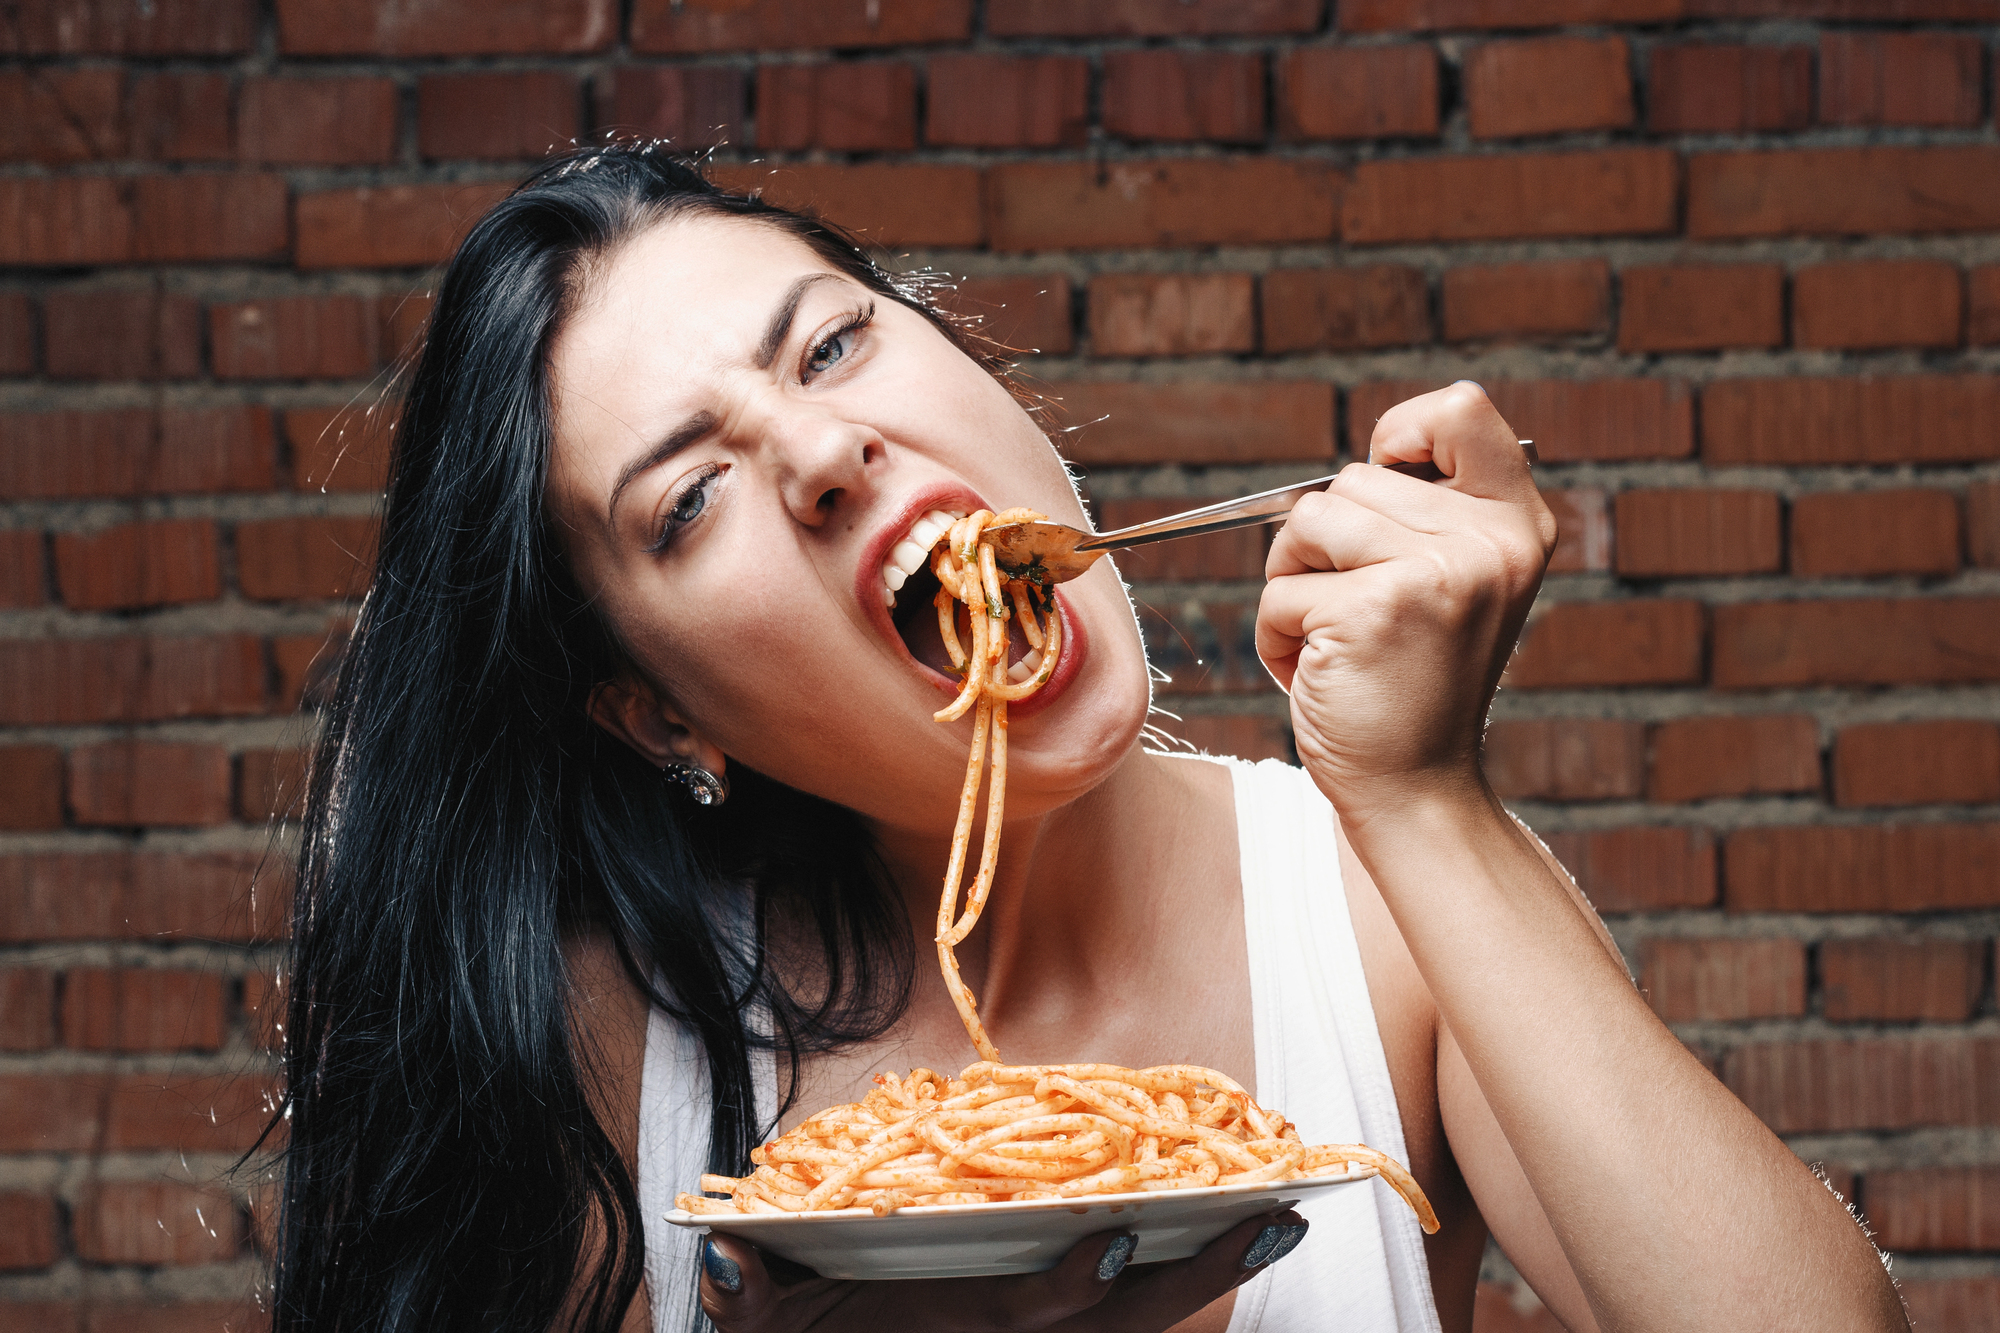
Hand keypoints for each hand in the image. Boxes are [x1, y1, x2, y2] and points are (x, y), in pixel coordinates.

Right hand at [699, 1211, 1307, 1331]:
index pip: (1032, 1318)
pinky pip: (1122, 1316)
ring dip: (1210, 1274)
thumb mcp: (761, 1328)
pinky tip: (1223, 1238)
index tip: (1117, 1240)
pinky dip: (1178, 1278)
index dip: (1073, 1286)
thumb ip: (746, 1300)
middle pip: (1125, 1322)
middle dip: (1202, 1277)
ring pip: (1141, 1322)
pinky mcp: (1041, 1327)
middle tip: (1278, 1221)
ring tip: (1276, 1220)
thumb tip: (726, 1255)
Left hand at [1255, 383, 1552, 824]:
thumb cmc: (1412, 688)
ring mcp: (1436, 572)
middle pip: (1351, 478)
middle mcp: (1489, 541)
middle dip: (1324, 544)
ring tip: (1334, 641)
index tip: (1386, 477)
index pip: (1462, 409)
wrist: (1417, 789)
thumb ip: (1423, 517)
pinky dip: (1277, 634)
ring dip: (1294, 585)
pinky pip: (1281, 589)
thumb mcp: (1450, 586)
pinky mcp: (1374, 607)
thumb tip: (1363, 460)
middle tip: (1356, 613)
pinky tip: (1320, 672)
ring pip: (1306, 524)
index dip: (1403, 431)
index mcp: (1516, 525)